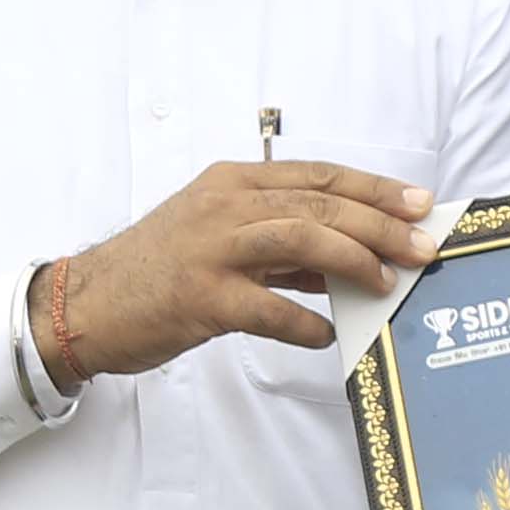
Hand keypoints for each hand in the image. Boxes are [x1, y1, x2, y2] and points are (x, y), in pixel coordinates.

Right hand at [50, 161, 444, 378]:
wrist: (88, 303)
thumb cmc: (159, 270)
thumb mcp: (219, 236)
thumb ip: (280, 242)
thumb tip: (350, 257)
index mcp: (233, 181)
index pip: (319, 176)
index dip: (374, 188)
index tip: (419, 203)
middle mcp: (224, 205)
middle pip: (319, 204)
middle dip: (380, 225)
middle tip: (421, 247)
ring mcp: (211, 249)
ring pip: (300, 239)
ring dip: (352, 261)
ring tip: (385, 283)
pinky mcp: (200, 297)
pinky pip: (269, 309)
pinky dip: (305, 323)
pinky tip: (326, 334)